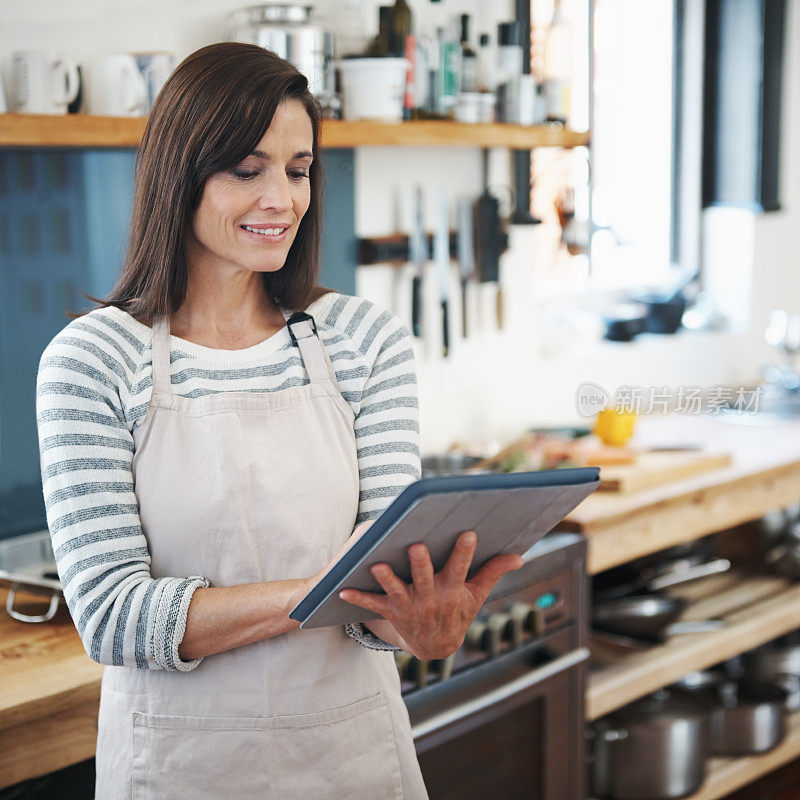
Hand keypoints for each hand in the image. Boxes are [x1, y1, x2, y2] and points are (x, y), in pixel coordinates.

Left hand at [338, 531, 524, 659]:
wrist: (437, 647)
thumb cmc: (458, 612)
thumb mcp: (477, 595)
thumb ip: (493, 572)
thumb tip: (520, 556)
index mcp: (453, 591)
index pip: (461, 569)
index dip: (465, 553)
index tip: (468, 533)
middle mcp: (431, 599)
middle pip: (425, 578)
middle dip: (421, 564)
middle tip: (416, 546)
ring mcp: (409, 607)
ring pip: (396, 590)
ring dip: (386, 579)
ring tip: (376, 565)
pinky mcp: (391, 612)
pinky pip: (372, 605)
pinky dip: (357, 597)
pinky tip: (342, 588)